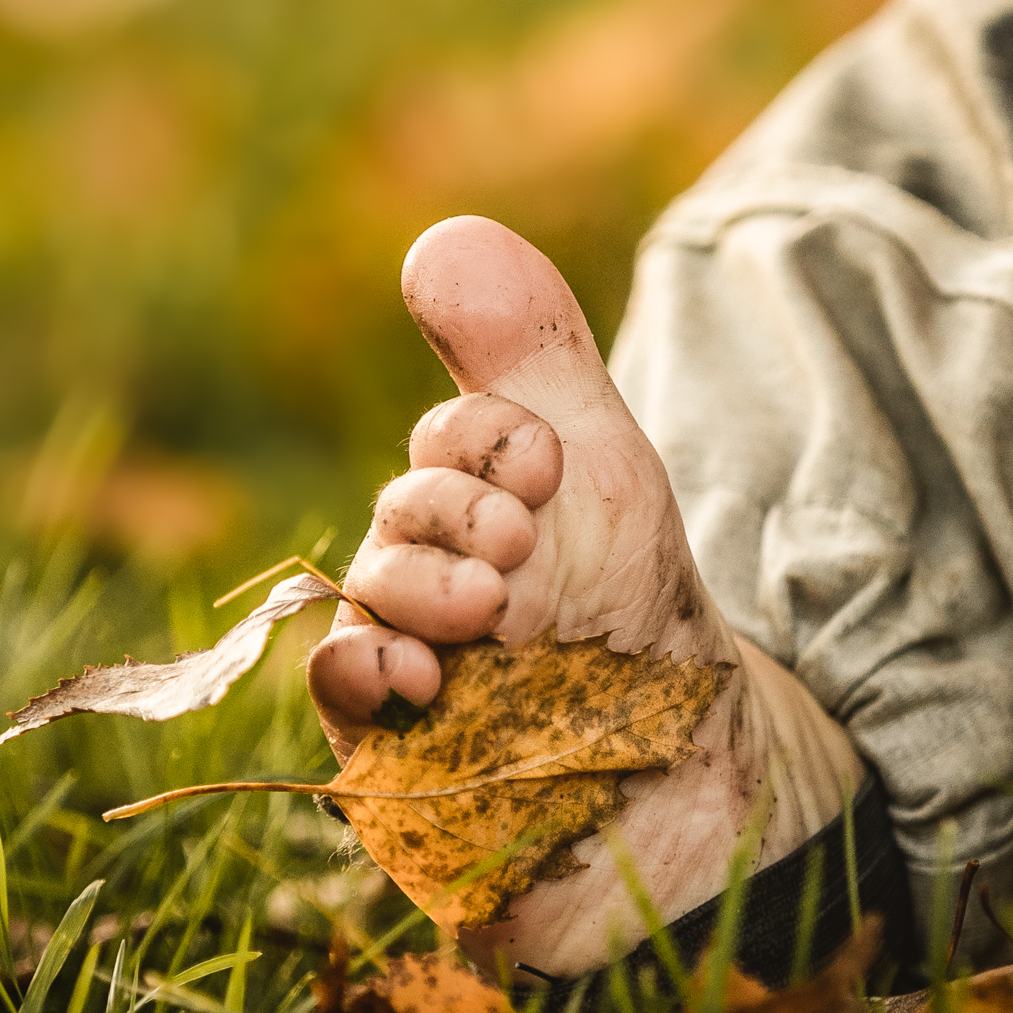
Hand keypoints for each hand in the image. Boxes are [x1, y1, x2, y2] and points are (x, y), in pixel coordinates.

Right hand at [307, 217, 862, 976]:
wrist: (677, 781)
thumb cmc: (639, 622)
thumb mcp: (606, 472)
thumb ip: (533, 355)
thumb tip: (446, 232)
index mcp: (485, 498)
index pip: (447, 438)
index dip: (487, 435)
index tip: (548, 462)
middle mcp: (437, 569)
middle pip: (401, 512)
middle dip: (459, 512)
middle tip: (522, 545)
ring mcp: (409, 654)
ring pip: (370, 597)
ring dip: (422, 589)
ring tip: (490, 613)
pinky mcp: (387, 740)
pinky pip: (336, 689)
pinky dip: (363, 669)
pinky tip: (414, 675)